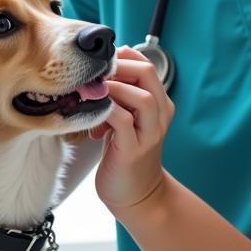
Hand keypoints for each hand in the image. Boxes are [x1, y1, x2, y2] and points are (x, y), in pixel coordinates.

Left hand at [94, 46, 173, 212]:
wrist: (136, 194)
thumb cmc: (124, 151)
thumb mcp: (124, 117)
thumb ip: (117, 95)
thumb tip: (97, 70)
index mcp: (158, 102)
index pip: (146, 64)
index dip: (122, 57)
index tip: (99, 63)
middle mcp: (160, 114)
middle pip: (147, 73)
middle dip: (117, 67)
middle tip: (93, 75)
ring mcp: (150, 132)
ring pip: (141, 97)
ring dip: (112, 89)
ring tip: (91, 94)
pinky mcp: (134, 150)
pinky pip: (123, 121)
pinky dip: (107, 112)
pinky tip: (93, 118)